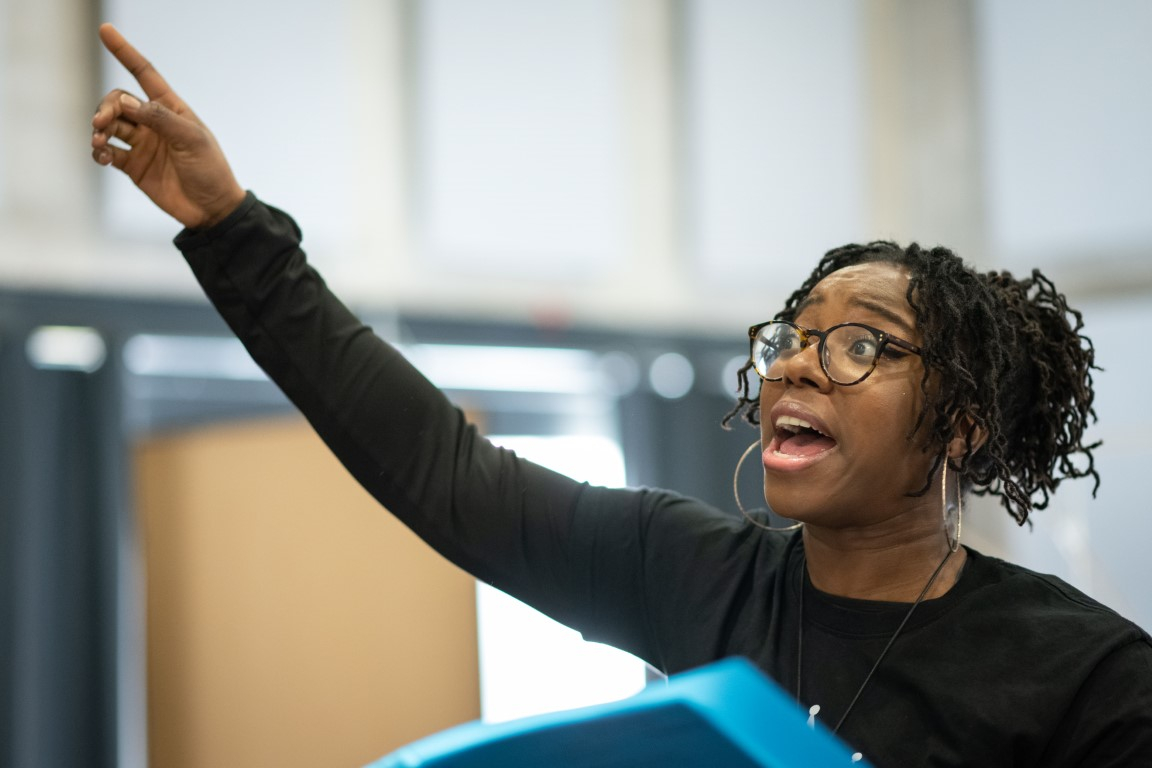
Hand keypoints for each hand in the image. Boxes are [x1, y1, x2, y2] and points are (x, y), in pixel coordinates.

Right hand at [91, 23, 246, 228]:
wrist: (212, 209)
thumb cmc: (210, 170)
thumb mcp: (191, 140)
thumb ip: (160, 119)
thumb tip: (126, 101)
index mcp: (171, 109)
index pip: (144, 74)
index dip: (125, 52)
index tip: (105, 31)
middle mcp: (153, 123)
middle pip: (118, 102)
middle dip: (107, 107)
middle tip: (102, 122)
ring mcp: (142, 144)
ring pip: (109, 125)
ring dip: (99, 129)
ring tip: (100, 142)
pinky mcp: (133, 166)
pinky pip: (107, 152)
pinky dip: (99, 151)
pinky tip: (101, 155)